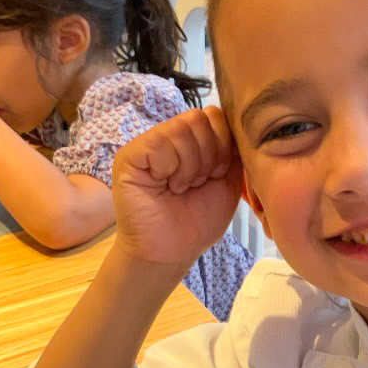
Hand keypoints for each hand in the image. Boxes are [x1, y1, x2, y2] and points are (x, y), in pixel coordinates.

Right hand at [111, 107, 242, 267]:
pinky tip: (166, 186)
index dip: (224, 145)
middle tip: (196, 183)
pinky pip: (159, 143)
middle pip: (200, 118)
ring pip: (182, 128)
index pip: (215, 115)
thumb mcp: (227, 181)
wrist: (173, 251)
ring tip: (180, 187)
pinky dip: (171, 168)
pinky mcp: (129, 156)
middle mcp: (168, 136)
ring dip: (190, 166)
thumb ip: (234, 150)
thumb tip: (238, 124)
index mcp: (191, 140)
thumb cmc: (198, 220)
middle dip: (208, 156)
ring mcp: (147, 144)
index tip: (216, 175)